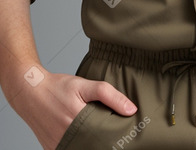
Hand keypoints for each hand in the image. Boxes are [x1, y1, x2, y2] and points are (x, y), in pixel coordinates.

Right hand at [11, 68, 136, 149]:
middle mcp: (67, 138)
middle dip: (104, 141)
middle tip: (114, 135)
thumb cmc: (57, 87)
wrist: (30, 91)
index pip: (104, 139)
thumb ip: (109, 95)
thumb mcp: (84, 85)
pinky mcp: (52, 149)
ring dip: (92, 144)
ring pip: (82, 149)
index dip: (115, 137)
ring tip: (99, 135)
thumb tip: (131, 109)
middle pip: (94, 146)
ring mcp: (58, 146)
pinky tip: (86, 138)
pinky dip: (80, 146)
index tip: (124, 134)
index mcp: (77, 121)